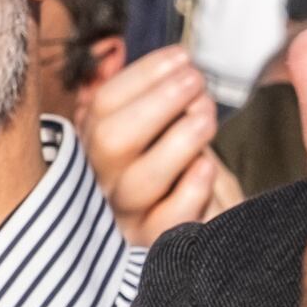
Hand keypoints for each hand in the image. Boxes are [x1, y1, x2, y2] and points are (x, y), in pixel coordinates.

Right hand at [73, 38, 230, 241]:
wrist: (209, 229)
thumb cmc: (184, 171)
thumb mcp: (166, 128)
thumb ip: (156, 96)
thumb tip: (163, 58)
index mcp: (97, 146)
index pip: (102, 106)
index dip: (142, 76)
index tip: (182, 58)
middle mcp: (103, 183)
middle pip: (111, 141)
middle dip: (158, 102)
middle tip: (197, 84)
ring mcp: (126, 218)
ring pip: (139, 181)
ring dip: (179, 140)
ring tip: (207, 117)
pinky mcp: (155, 248)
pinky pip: (168, 221)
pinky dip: (190, 190)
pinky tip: (207, 166)